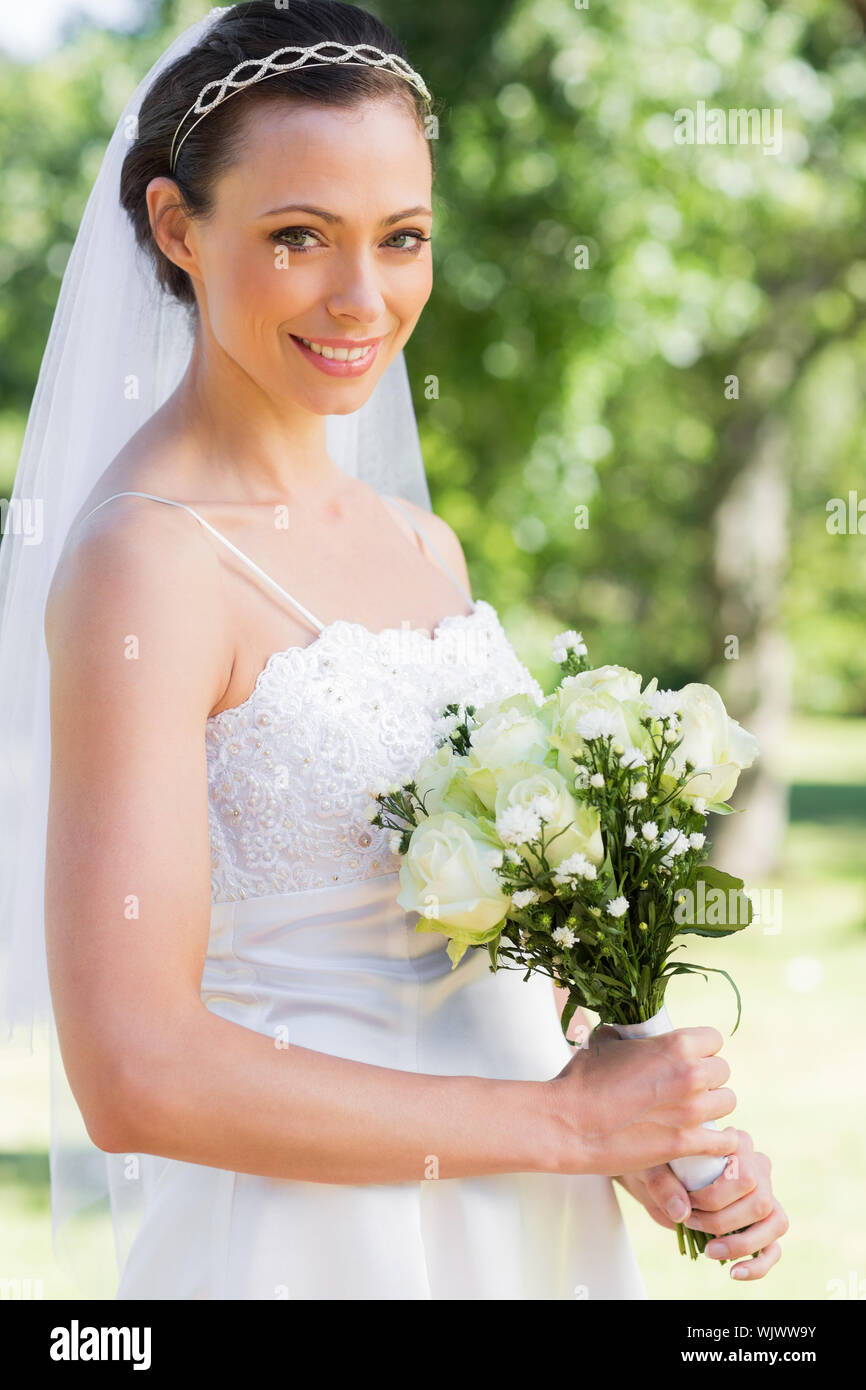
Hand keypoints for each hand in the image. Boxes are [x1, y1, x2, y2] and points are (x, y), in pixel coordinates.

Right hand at [546, 1022, 738, 1177]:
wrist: (568, 1121)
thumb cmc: (582, 1079)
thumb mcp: (606, 1041)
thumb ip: (630, 1036)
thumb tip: (631, 1033)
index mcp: (675, 1044)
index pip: (714, 1039)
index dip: (701, 1049)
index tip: (689, 1059)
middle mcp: (691, 1074)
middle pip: (723, 1071)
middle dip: (708, 1078)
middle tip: (688, 1088)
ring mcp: (692, 1110)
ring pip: (728, 1102)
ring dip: (713, 1106)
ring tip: (695, 1112)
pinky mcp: (686, 1143)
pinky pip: (725, 1141)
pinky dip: (721, 1142)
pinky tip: (710, 1140)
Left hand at [614, 1128, 787, 1279]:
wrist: (655, 1180)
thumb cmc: (657, 1165)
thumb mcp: (650, 1167)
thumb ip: (662, 1183)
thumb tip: (681, 1212)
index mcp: (736, 1142)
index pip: (746, 1173)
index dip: (716, 1197)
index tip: (688, 1202)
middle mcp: (757, 1166)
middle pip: (760, 1200)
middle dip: (722, 1220)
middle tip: (690, 1221)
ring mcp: (764, 1196)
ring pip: (774, 1223)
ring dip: (740, 1243)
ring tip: (708, 1251)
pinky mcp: (761, 1225)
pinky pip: (774, 1248)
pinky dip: (757, 1266)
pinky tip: (734, 1273)